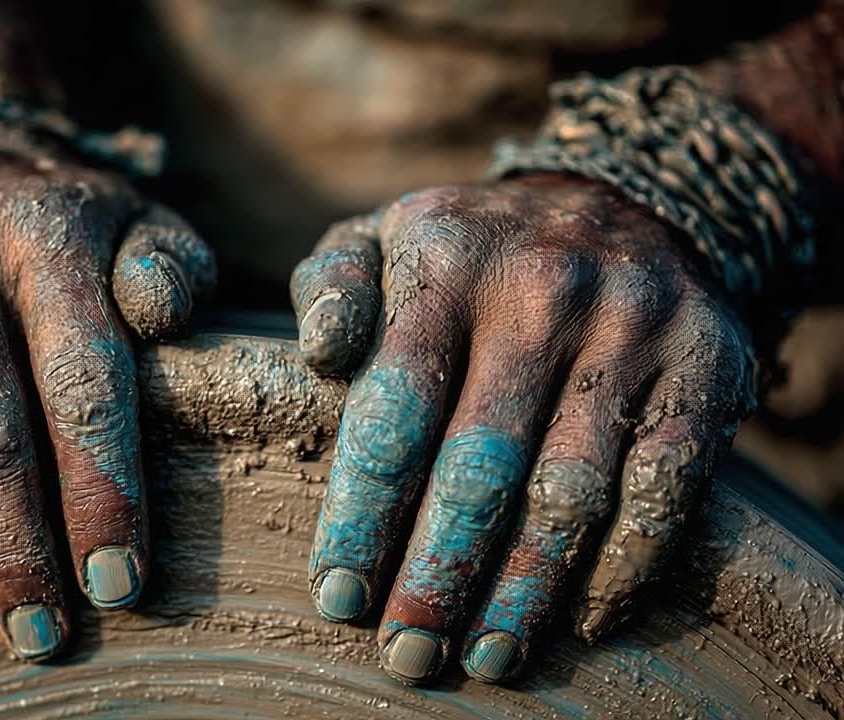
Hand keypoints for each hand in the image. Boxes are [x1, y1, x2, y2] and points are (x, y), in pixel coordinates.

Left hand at [292, 175, 755, 683]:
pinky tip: (583, 619)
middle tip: (406, 655)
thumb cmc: (469, 253)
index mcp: (446, 263)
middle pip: (480, 465)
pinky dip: (625, 562)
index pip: (394, 412)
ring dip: (526, 588)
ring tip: (487, 658)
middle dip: (437, 574)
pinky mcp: (706, 362)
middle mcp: (541, 291)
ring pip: (572, 488)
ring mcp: (632, 326)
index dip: (362, 515)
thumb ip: (333, 286)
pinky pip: (665, 485)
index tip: (339, 596)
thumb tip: (323, 354)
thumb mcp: (384, 237)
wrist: (614, 201)